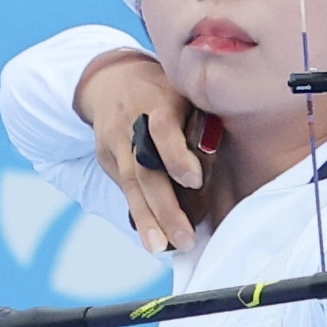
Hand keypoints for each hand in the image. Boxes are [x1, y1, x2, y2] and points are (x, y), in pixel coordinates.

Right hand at [74, 50, 205, 252]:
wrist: (111, 80)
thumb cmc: (164, 89)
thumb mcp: (184, 88)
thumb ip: (200, 117)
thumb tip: (220, 153)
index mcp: (159, 100)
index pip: (162, 128)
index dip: (176, 155)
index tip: (194, 181)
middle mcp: (133, 123)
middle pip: (145, 168)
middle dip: (165, 206)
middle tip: (184, 237)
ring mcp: (116, 141)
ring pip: (130, 184)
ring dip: (147, 219)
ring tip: (160, 247)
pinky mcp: (106, 156)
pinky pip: (123, 188)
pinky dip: (138, 212)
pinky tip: (150, 236)